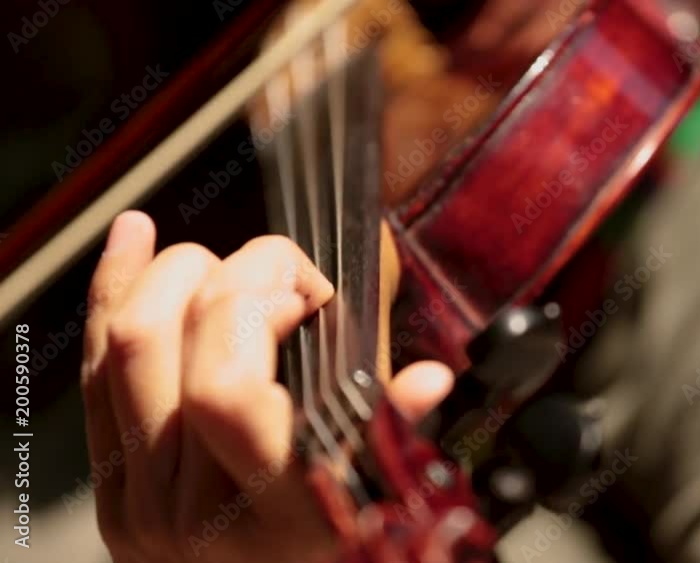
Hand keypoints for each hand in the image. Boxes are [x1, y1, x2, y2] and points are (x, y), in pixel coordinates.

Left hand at [81, 211, 454, 562]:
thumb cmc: (337, 551)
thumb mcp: (383, 500)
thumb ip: (396, 434)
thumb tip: (430, 382)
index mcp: (284, 513)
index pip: (225, 389)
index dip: (253, 310)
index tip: (303, 295)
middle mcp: (200, 513)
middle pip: (160, 343)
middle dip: (225, 271)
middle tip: (279, 272)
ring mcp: (143, 505)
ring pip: (120, 344)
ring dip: (167, 274)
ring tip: (217, 263)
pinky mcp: (112, 492)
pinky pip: (92, 372)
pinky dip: (112, 291)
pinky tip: (136, 239)